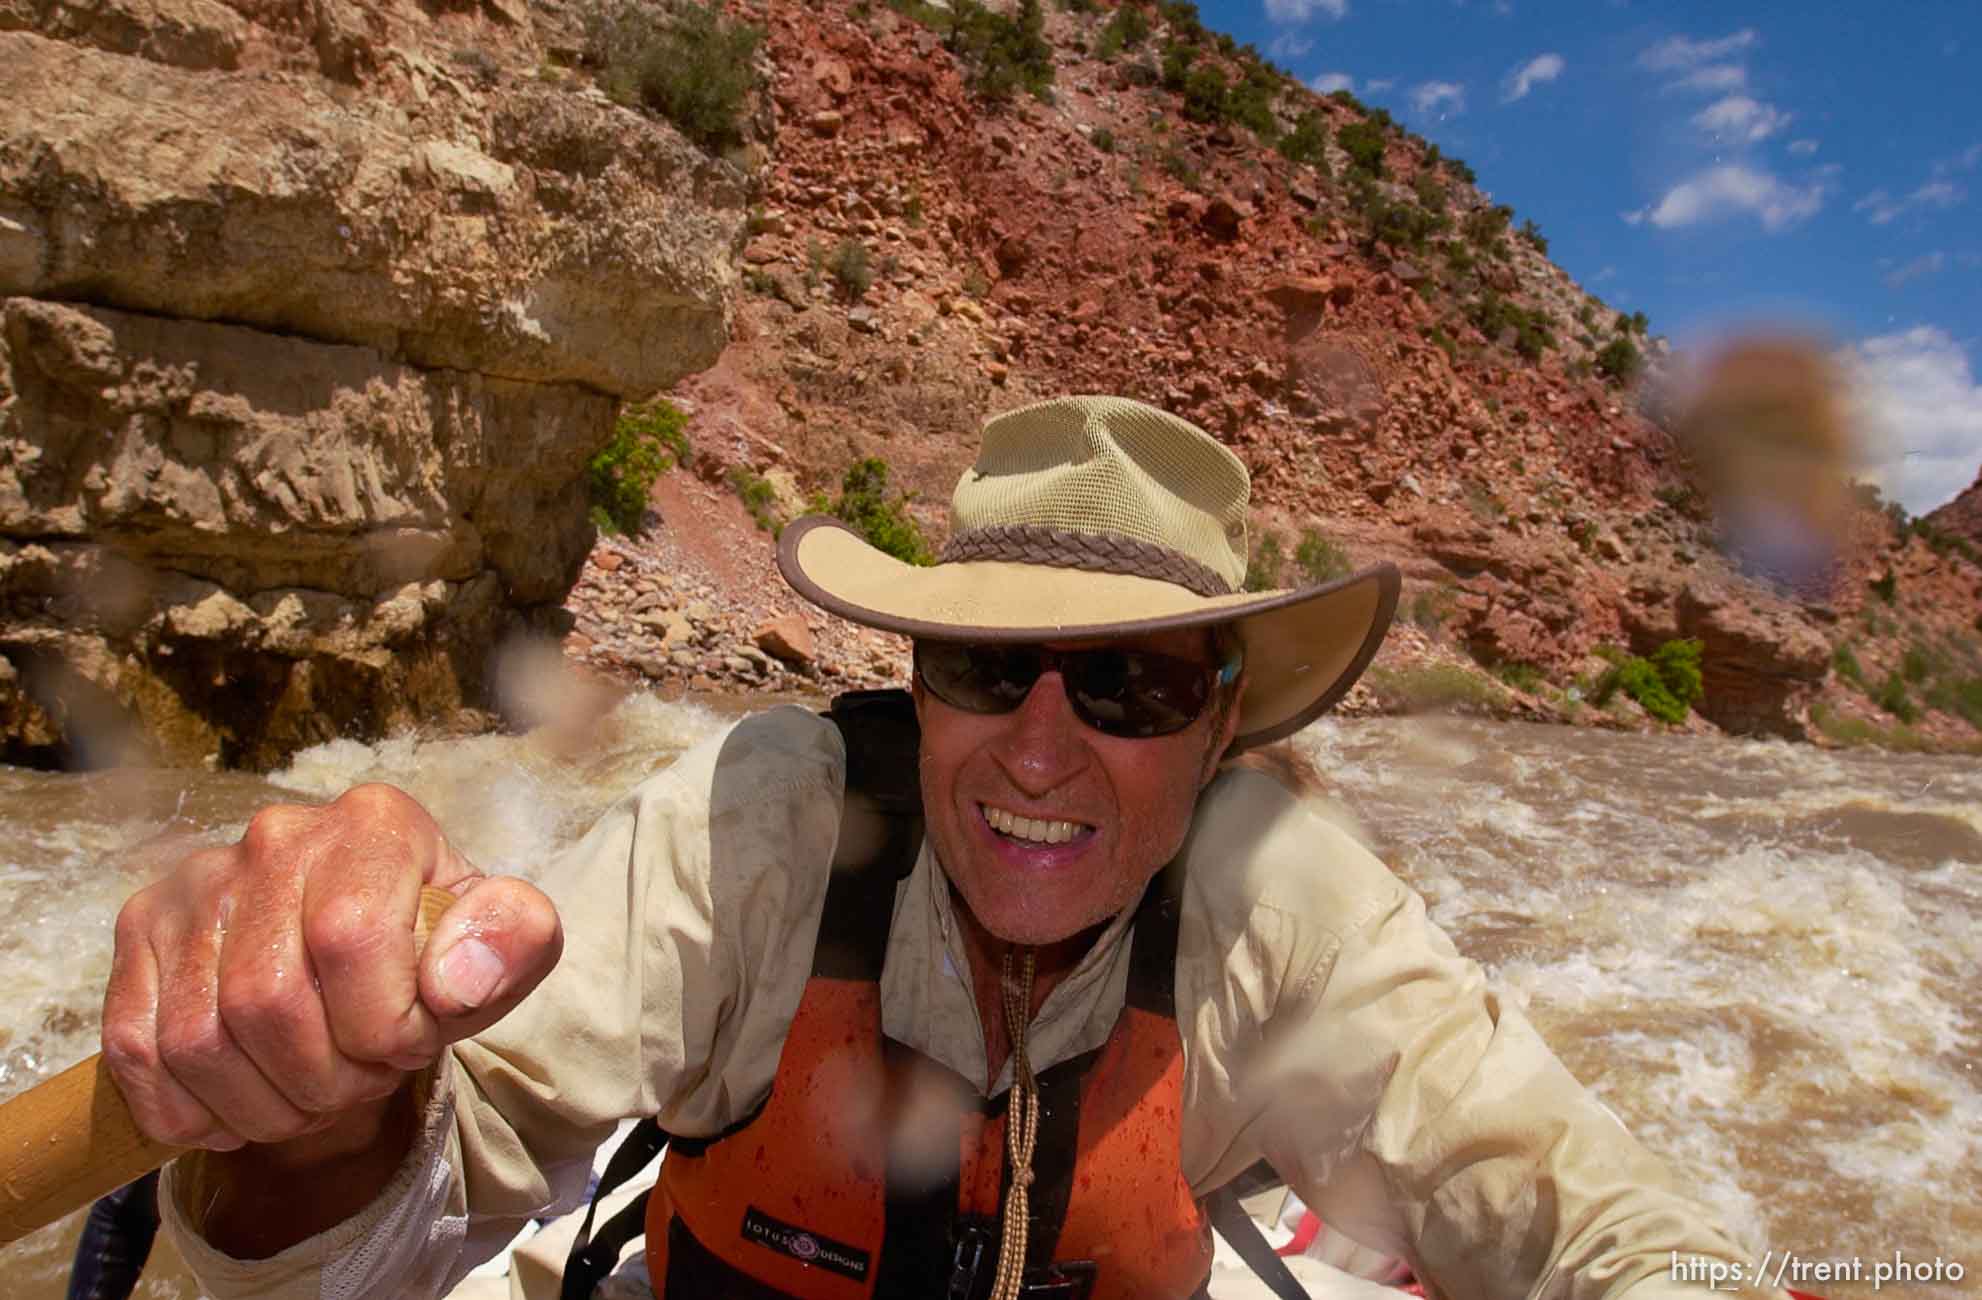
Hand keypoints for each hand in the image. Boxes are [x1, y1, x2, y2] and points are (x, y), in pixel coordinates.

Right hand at [101, 783, 562, 1153]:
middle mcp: (276, 837)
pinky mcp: (139, 928)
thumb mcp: (507, 941)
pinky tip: (240, 1110)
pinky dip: (189, 1109)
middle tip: (359, 1085)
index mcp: (375, 823)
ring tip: (311, 1095)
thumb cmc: (440, 949)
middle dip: (325, 1079)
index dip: (384, 1025)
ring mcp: (197, 882)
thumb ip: (513, 943)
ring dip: (262, 1105)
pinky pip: (137, 1049)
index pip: (352, 939)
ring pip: (198, 1039)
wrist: (366, 947)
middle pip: (268, 1001)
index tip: (412, 1044)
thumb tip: (458, 981)